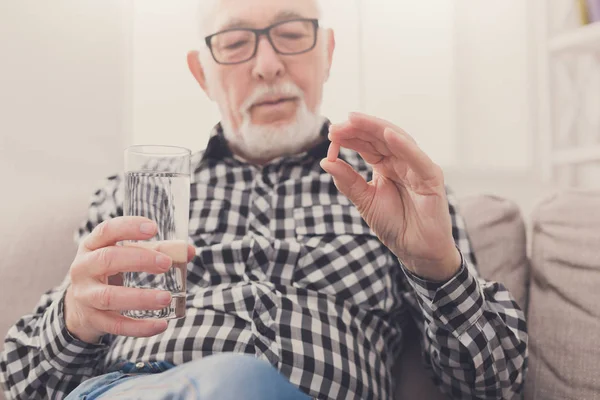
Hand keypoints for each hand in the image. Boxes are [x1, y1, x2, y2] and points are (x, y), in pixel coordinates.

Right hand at [65, 217, 195, 343]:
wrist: (79, 306)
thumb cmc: (109, 272)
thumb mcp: (126, 256)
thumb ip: (157, 250)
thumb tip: (188, 250)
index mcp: (92, 245)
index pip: (107, 230)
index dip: (128, 227)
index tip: (153, 228)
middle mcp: (84, 268)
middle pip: (107, 260)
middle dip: (139, 260)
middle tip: (166, 264)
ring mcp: (85, 295)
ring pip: (109, 297)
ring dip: (140, 298)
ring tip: (167, 298)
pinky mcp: (92, 319)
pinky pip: (115, 325)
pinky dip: (139, 327)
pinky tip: (160, 325)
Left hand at [320, 112, 460, 281]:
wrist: (417, 251)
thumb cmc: (395, 225)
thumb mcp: (365, 201)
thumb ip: (348, 181)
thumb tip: (325, 162)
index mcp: (385, 165)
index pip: (367, 144)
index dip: (349, 137)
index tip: (330, 133)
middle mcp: (402, 161)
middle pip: (379, 137)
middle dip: (358, 129)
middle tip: (337, 126)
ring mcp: (417, 167)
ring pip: (396, 140)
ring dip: (376, 128)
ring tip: (355, 120)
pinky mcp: (431, 177)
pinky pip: (416, 158)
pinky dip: (403, 145)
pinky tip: (387, 134)